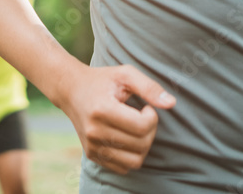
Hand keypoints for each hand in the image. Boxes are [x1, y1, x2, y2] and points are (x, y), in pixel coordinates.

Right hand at [59, 64, 175, 173]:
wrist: (71, 90)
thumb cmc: (102, 80)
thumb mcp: (126, 74)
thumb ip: (149, 87)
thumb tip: (171, 104)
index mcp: (102, 110)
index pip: (142, 127)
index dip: (152, 117)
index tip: (146, 107)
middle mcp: (94, 132)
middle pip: (141, 145)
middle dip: (150, 130)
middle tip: (143, 116)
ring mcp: (92, 146)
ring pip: (134, 161)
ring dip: (143, 146)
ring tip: (136, 128)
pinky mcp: (92, 155)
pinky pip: (123, 167)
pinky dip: (131, 155)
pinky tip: (127, 137)